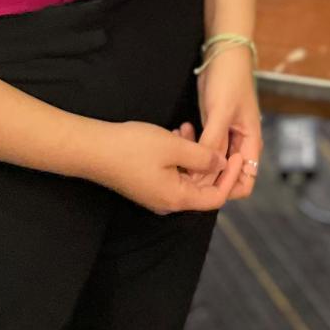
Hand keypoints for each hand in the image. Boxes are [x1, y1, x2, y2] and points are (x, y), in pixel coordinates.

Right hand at [88, 118, 243, 213]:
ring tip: (187, 127)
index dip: (229, 176)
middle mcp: (168, 202)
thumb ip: (202, 157)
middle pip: (202, 187)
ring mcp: (156, 194)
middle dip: (210, 160)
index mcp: (177, 199)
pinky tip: (173, 134)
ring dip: (193, 153)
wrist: (93, 150)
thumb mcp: (174, 147)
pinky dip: (179, 155)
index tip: (235, 154)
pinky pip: (172, 172)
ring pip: (186, 176)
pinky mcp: (146, 184)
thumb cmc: (133, 148)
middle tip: (211, 133)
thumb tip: (220, 163)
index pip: (216, 197)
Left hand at [196, 43, 262, 200]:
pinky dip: (191, 147)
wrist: (223, 54)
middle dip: (205, 174)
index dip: (227, 187)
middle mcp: (239, 144)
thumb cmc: (229, 79)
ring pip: (211, 164)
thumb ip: (213, 142)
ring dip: (195, 160)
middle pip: (225, 176)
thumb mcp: (221, 111)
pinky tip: (181, 133)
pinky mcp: (212, 129)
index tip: (206, 180)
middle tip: (184, 164)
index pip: (245, 181)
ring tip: (180, 143)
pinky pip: (203, 148)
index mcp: (250, 143)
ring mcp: (225, 137)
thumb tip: (201, 173)